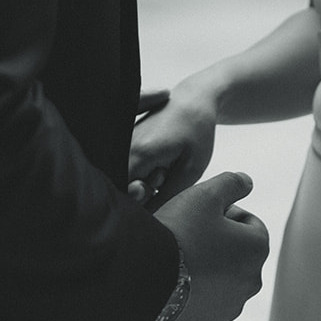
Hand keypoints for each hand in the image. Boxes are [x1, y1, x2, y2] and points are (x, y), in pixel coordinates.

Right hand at [129, 83, 217, 207]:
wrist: (193, 100)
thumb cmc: (197, 133)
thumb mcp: (190, 169)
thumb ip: (167, 197)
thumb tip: (149, 220)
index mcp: (139, 153)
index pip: (125, 195)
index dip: (142, 201)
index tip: (160, 188)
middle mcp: (124, 147)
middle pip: (124, 187)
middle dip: (144, 191)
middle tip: (164, 177)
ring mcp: (123, 143)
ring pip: (127, 178)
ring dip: (144, 180)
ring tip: (164, 168)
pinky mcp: (125, 143)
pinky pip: (129, 168)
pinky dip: (143, 171)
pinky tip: (158, 164)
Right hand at [151, 171, 268, 320]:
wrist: (144, 277)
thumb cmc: (180, 230)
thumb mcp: (206, 193)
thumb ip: (232, 183)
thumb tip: (247, 182)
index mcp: (257, 248)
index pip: (248, 223)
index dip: (224, 213)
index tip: (200, 215)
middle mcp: (251, 283)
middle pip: (236, 254)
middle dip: (218, 243)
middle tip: (187, 234)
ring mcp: (229, 309)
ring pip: (221, 281)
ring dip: (207, 270)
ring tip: (178, 259)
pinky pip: (202, 306)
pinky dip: (192, 295)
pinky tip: (172, 283)